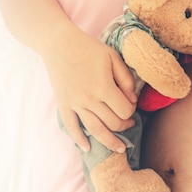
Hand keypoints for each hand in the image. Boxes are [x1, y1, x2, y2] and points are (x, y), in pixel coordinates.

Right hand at [43, 26, 137, 151]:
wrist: (58, 43)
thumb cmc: (88, 48)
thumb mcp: (113, 57)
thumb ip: (126, 79)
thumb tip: (133, 99)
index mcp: (103, 87)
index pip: (124, 111)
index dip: (132, 110)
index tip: (131, 104)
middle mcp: (89, 100)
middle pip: (112, 123)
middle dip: (124, 125)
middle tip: (129, 123)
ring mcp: (75, 104)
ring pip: (95, 130)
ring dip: (109, 142)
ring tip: (119, 148)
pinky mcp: (64, 105)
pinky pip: (71, 128)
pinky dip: (79, 140)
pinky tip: (87, 148)